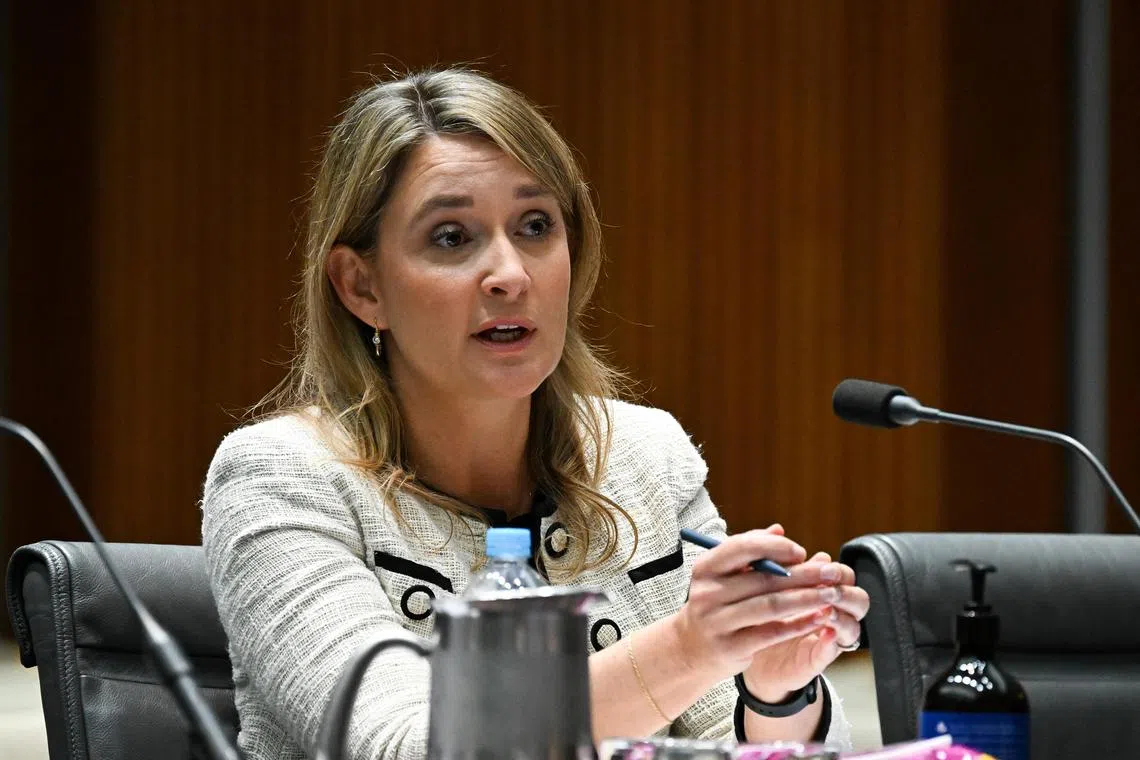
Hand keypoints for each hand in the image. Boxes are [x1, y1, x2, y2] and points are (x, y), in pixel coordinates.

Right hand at [672, 524, 838, 681]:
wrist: (692, 648)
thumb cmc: (717, 604)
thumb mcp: (724, 575)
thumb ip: (750, 551)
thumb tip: (779, 530)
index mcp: (706, 568)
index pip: (742, 548)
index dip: (775, 547)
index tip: (801, 552)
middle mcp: (708, 593)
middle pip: (763, 579)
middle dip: (803, 574)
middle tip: (830, 573)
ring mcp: (717, 621)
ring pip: (771, 606)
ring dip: (807, 599)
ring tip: (831, 594)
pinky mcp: (730, 647)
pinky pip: (772, 633)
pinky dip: (799, 624)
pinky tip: (819, 618)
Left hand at [741, 538, 869, 700]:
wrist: (741, 649)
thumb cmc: (753, 611)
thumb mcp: (758, 583)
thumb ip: (769, 558)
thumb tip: (777, 528)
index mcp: (819, 591)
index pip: (842, 575)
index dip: (834, 569)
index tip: (815, 562)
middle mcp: (829, 612)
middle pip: (858, 597)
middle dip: (843, 588)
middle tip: (824, 583)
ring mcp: (827, 637)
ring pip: (854, 624)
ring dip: (841, 612)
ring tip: (824, 606)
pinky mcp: (818, 658)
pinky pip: (835, 649)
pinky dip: (833, 639)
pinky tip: (822, 631)